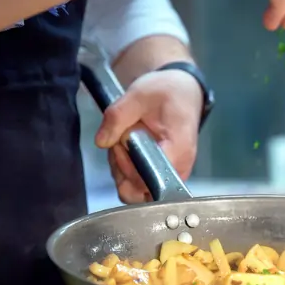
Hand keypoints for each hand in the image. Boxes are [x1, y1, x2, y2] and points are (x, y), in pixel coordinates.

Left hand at [94, 70, 201, 203]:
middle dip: (121, 170)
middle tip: (120, 143)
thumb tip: (101, 141)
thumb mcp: (138, 95)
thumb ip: (118, 117)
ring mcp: (171, 174)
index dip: (128, 167)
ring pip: (136, 191)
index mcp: (178, 150)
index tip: (122, 143)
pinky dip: (127, 171)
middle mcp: (178, 169)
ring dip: (121, 170)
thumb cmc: (166, 92)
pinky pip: (140, 185)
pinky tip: (127, 151)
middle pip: (141, 192)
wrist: (182, 92)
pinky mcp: (162, 175)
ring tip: (124, 142)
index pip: (150, 178)